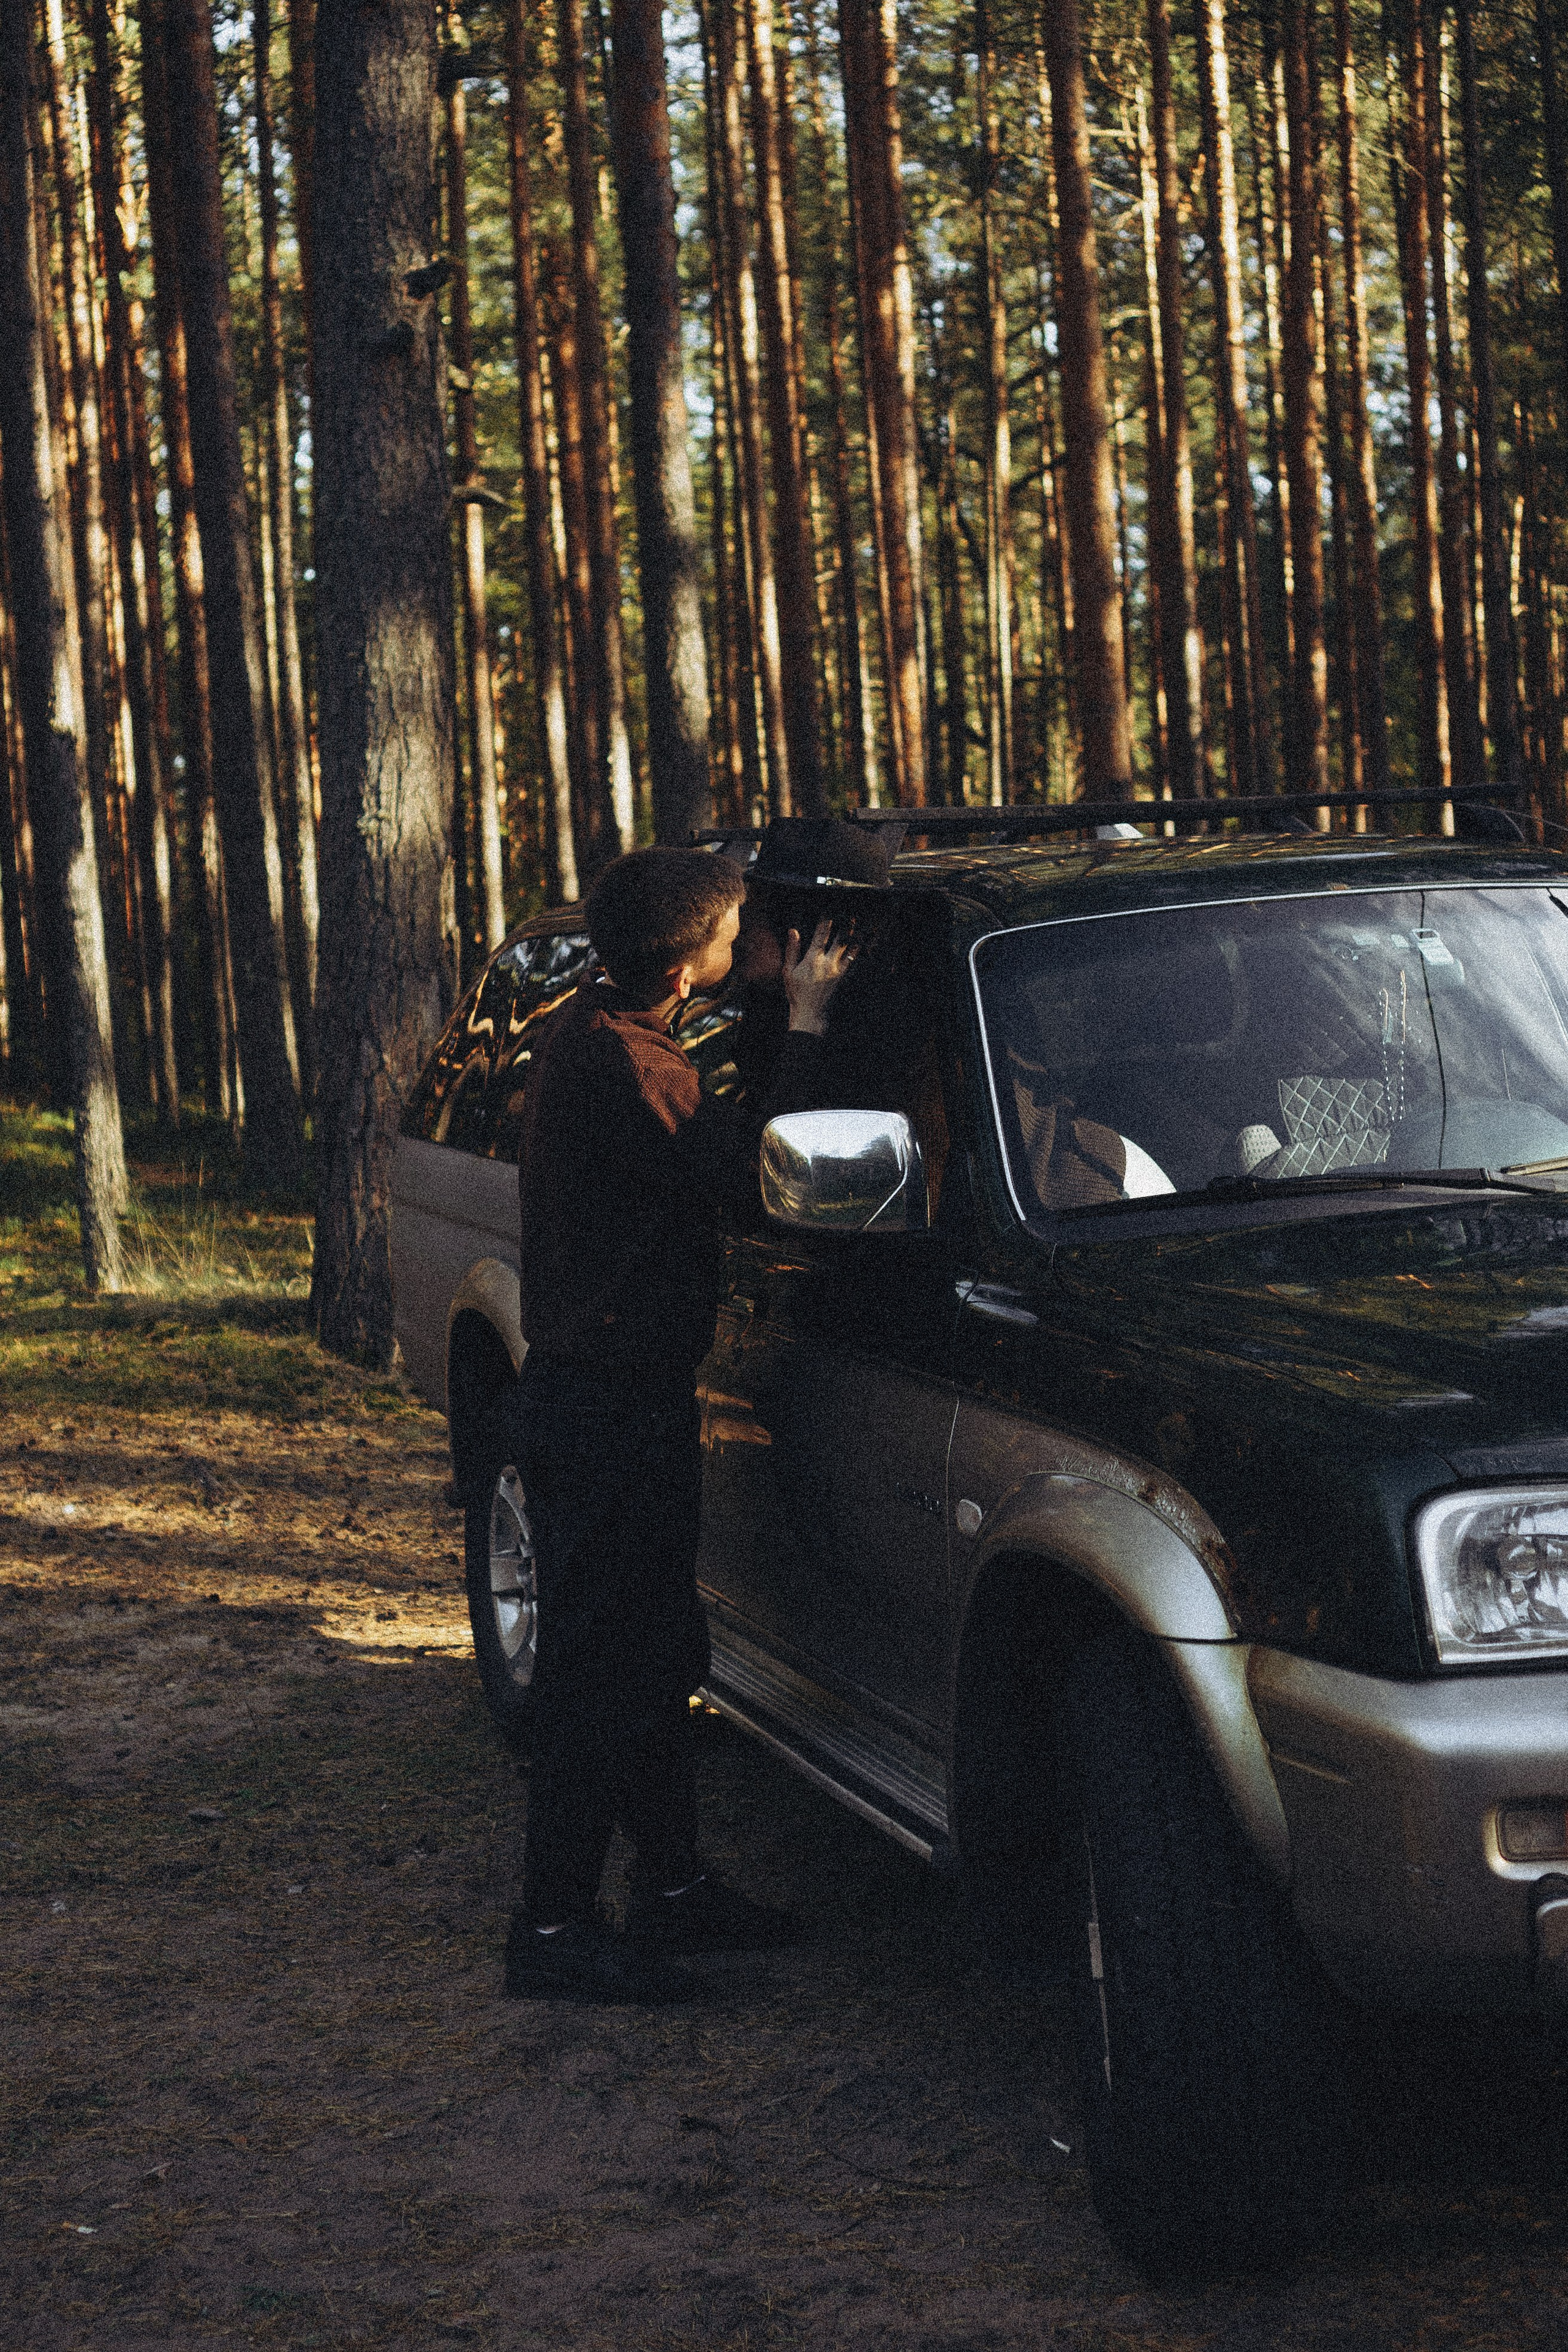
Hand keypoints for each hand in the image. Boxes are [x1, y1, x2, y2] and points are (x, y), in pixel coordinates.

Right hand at [784, 917, 857, 1035]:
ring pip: (850, 948)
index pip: (821, 934)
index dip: (826, 919)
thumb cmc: (797, 993)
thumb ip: (792, 950)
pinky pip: (855, 962)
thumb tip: (793, 931)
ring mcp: (839, 970)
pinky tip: (862, 944)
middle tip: (850, 912)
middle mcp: (828, 963)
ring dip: (855, 935)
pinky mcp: (845, 978)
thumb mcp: (788, 971)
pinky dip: (858, 951)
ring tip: (860, 924)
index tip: (829, 909)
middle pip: (840, 938)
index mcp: (813, 959)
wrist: (811, 1014)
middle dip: (845, 924)